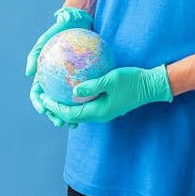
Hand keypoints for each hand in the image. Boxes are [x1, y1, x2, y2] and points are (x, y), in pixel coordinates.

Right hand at [25, 6, 92, 127]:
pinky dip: (86, 100)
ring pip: (69, 101)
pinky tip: (92, 107)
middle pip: (53, 102)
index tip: (43, 110)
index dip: (39, 103)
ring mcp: (70, 79)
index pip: (38, 93)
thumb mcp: (45, 39)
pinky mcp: (84, 76)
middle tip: (60, 122)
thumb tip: (28, 74)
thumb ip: (35, 54)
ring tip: (75, 123)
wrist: (78, 22)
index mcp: (45, 74)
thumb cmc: (59, 30)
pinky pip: (85, 90)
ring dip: (70, 114)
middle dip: (55, 115)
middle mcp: (57, 80)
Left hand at [39, 64, 173, 124]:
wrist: (150, 86)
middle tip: (44, 98)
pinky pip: (86, 106)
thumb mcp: (111, 79)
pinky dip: (76, 101)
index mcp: (99, 112)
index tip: (43, 99)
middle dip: (56, 109)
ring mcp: (103, 111)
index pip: (71, 114)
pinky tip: (72, 90)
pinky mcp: (107, 105)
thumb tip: (73, 91)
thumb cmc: (132, 81)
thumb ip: (92, 85)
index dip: (55, 108)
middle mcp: (99, 115)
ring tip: (54, 95)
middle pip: (72, 116)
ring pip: (79, 112)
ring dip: (65, 106)